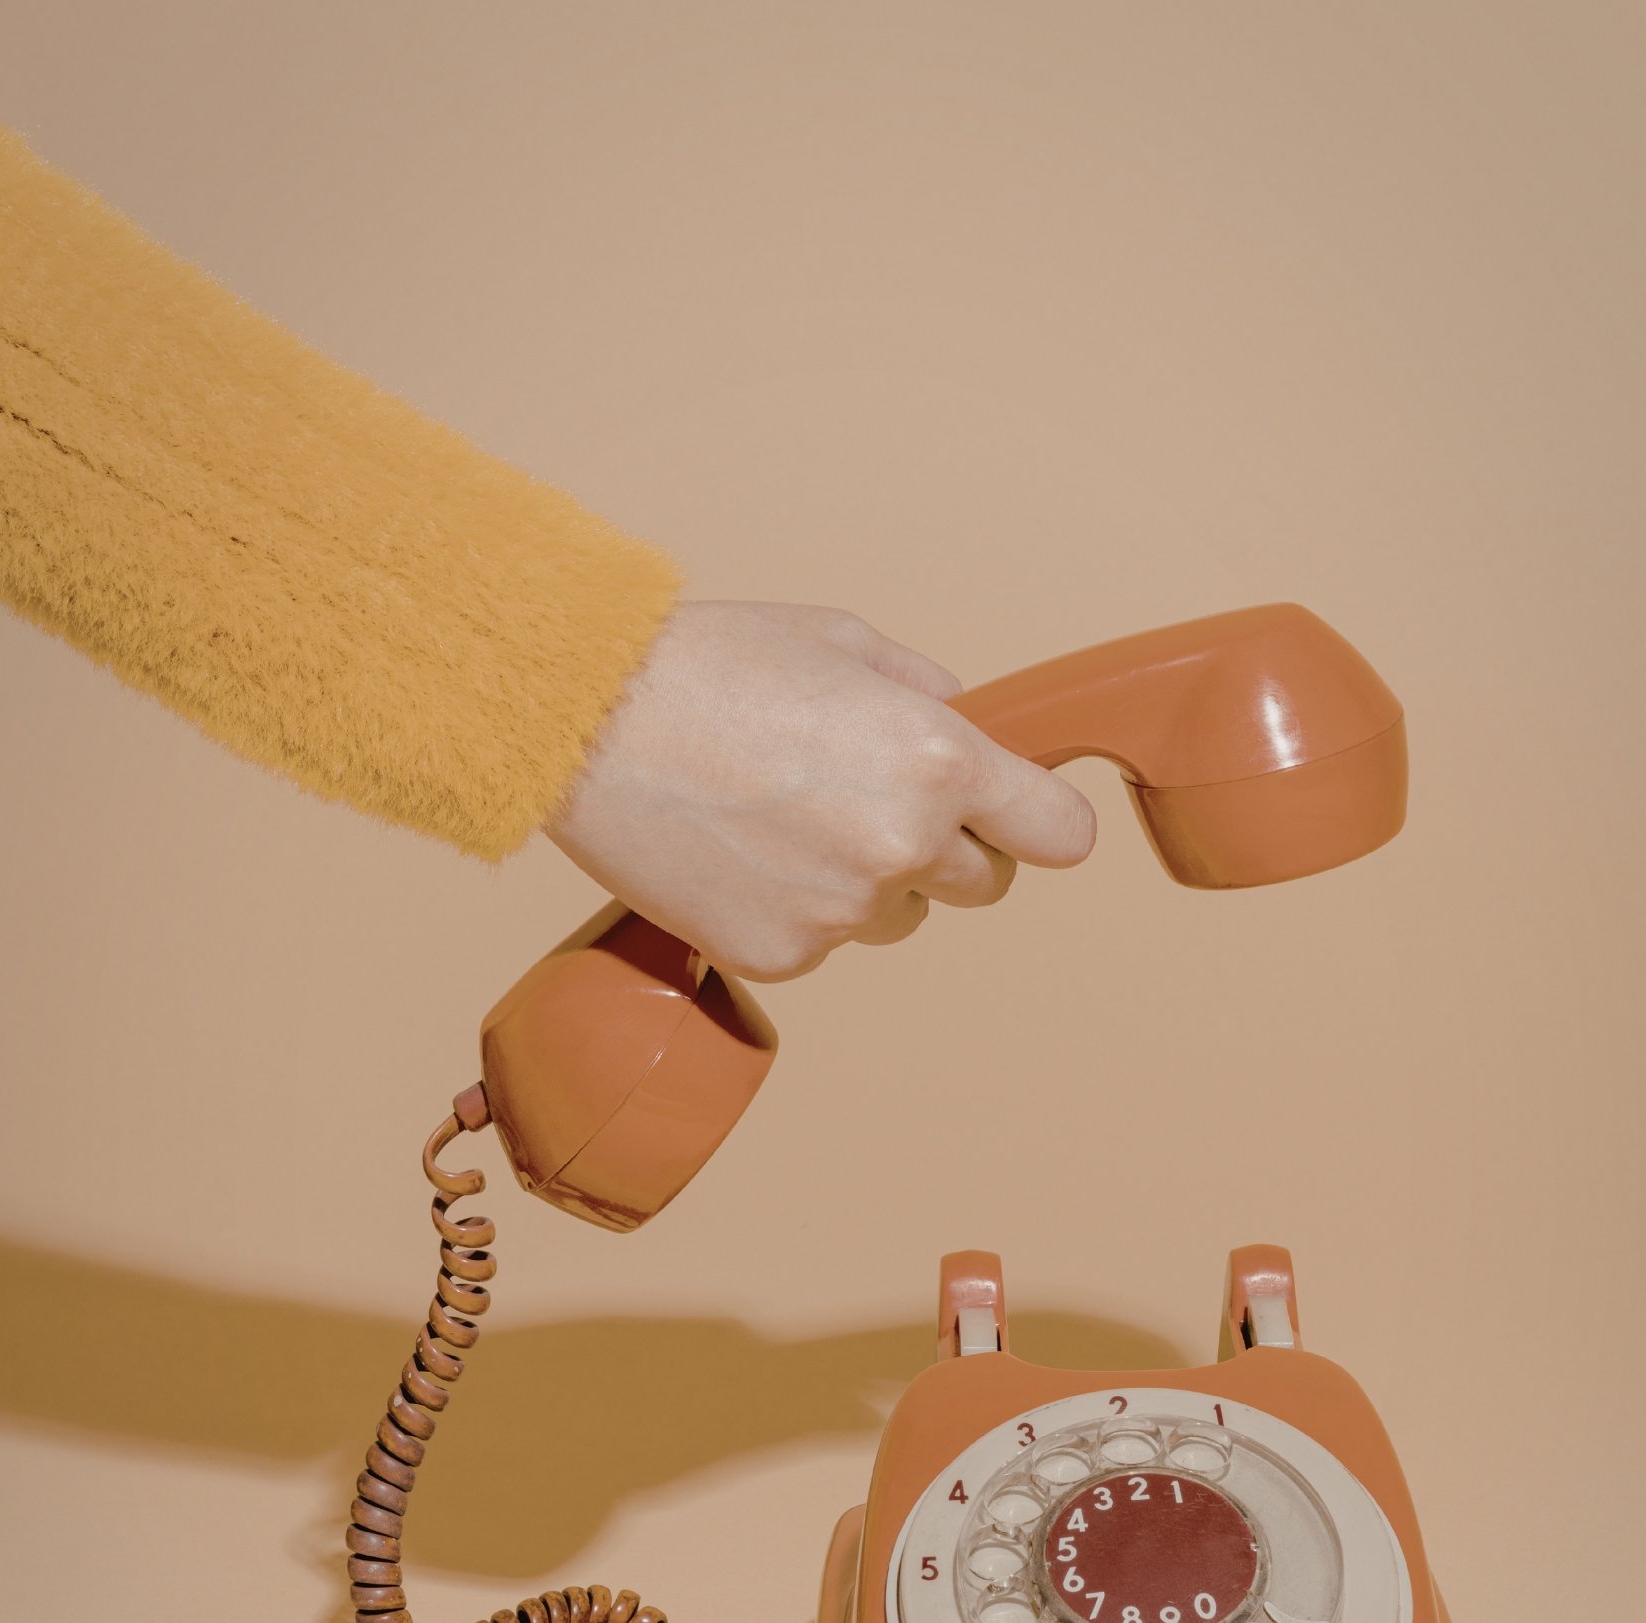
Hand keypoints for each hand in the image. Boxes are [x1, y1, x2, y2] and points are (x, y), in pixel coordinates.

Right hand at [547, 600, 1096, 979]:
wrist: (585, 722)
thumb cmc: (709, 665)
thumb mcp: (842, 641)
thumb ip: (927, 692)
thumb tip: (969, 725)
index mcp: (938, 760)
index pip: (1060, 835)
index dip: (1043, 824)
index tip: (1021, 818)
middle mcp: (902, 846)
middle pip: (986, 886)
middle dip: (951, 850)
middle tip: (871, 800)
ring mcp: (842, 913)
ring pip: (899, 916)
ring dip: (871, 882)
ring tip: (785, 818)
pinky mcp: (781, 956)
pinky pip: (824, 943)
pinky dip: (796, 909)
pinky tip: (742, 852)